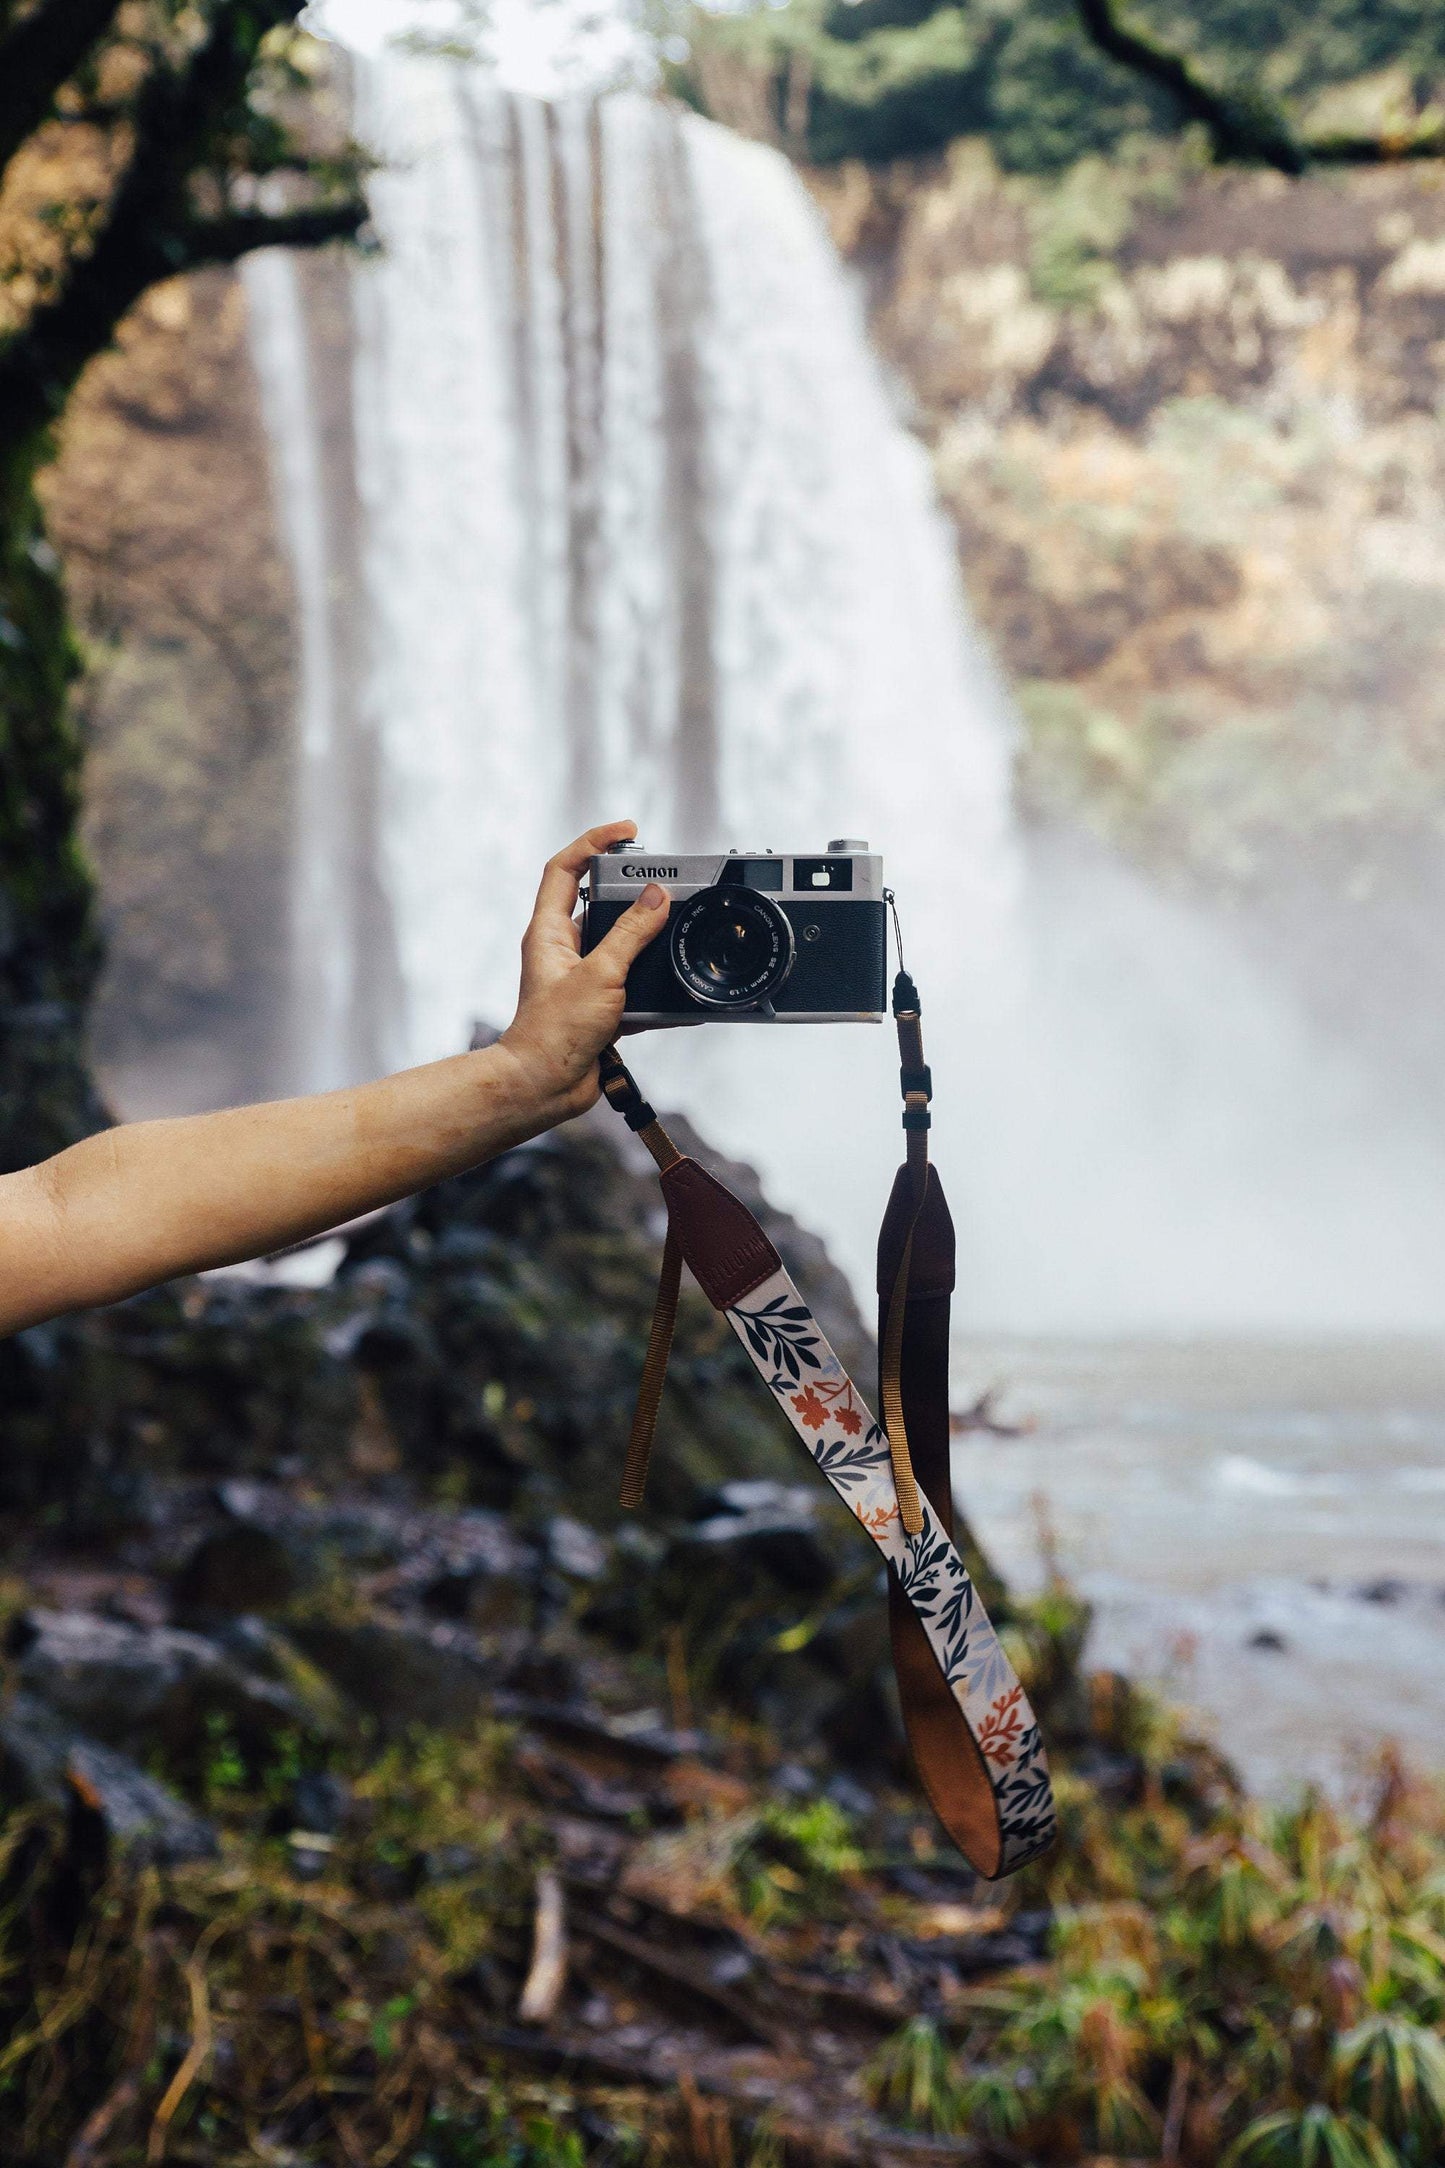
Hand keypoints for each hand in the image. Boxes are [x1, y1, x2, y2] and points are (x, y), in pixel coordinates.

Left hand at [498, 822, 668, 1122]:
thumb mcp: (600, 974)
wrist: (545, 1087)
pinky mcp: (600, 1007)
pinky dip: (657, 984)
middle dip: (632, 891)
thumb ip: (631, 934)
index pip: (565, 869)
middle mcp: (563, 950)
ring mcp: (582, 978)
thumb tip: (657, 896)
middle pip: (599, 903)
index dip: (593, 843)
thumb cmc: (554, 1032)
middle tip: (664, 881)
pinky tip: (681, 989)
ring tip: (677, 933)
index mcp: (549, 931)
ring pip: (622, 945)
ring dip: (649, 941)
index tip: (627, 832)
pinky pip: (635, 985)